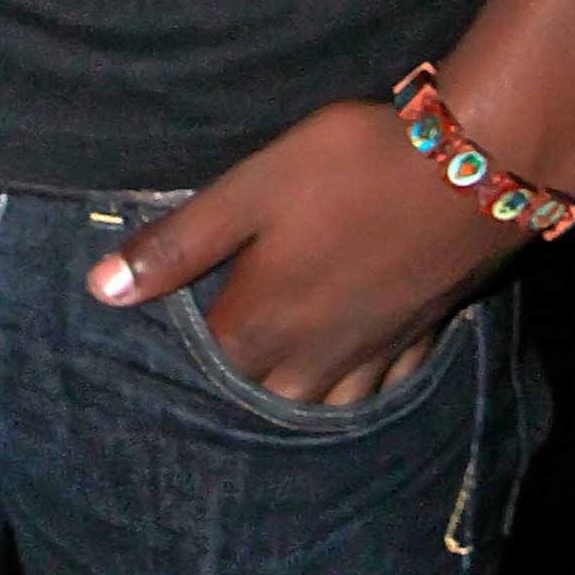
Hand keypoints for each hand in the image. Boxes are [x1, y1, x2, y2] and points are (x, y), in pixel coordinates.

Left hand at [85, 97, 514, 404]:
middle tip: (215, 377)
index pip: (207, 371)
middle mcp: (318, 353)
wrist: (472, 168)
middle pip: (264, 400)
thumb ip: (180, 244)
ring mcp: (374, 351)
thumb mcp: (250, 190)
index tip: (158, 357)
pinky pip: (382, 389)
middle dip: (235, 398)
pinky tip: (353, 384)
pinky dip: (360, 394)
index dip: (178, 368)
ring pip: (325, 406)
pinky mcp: (418, 337)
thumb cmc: (350, 168)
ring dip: (295, 405)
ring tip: (274, 391)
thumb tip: (102, 292)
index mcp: (268, 320)